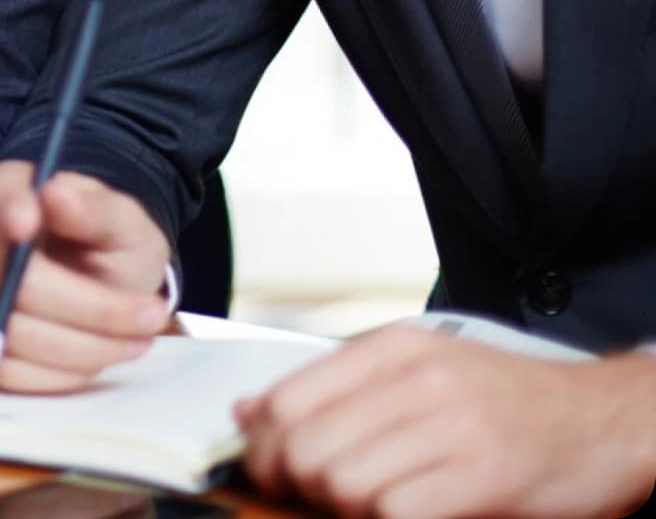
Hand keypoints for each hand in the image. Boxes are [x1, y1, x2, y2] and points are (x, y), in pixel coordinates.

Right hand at [0, 160, 170, 391]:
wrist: (106, 287)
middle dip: (89, 309)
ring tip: (134, 340)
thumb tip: (56, 194)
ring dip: (84, 347)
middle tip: (150, 316)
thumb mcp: (125, 224)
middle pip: (12, 282)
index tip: (27, 226)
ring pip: (14, 334)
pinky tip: (95, 358)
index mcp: (9, 190)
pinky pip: (8, 370)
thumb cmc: (112, 246)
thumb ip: (95, 210)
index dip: (7, 212)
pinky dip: (60, 373)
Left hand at [235, 325, 655, 517]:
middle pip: (306, 447)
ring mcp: (452, 426)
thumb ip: (332, 389)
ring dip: (344, 509)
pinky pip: (395, 511)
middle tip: (314, 498)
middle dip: (298, 485)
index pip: (286, 398)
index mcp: (392, 349)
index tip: (267, 470)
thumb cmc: (504, 400)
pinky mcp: (485, 476)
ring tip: (369, 504)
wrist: (604, 419)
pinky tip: (406, 512)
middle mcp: (417, 380)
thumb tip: (247, 414)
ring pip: (343, 483)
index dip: (263, 447)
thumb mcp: (416, 371)